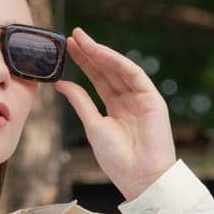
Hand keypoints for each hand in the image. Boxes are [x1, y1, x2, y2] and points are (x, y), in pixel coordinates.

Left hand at [53, 26, 177, 200]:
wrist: (140, 177)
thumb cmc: (117, 159)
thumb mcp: (92, 125)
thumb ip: (80, 101)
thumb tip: (60, 83)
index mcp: (116, 108)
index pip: (98, 79)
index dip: (84, 63)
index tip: (67, 48)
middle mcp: (129, 100)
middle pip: (107, 70)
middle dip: (90, 53)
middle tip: (71, 36)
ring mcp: (141, 98)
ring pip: (119, 69)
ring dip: (101, 52)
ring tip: (81, 39)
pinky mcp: (152, 98)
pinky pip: (133, 74)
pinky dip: (117, 62)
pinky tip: (100, 52)